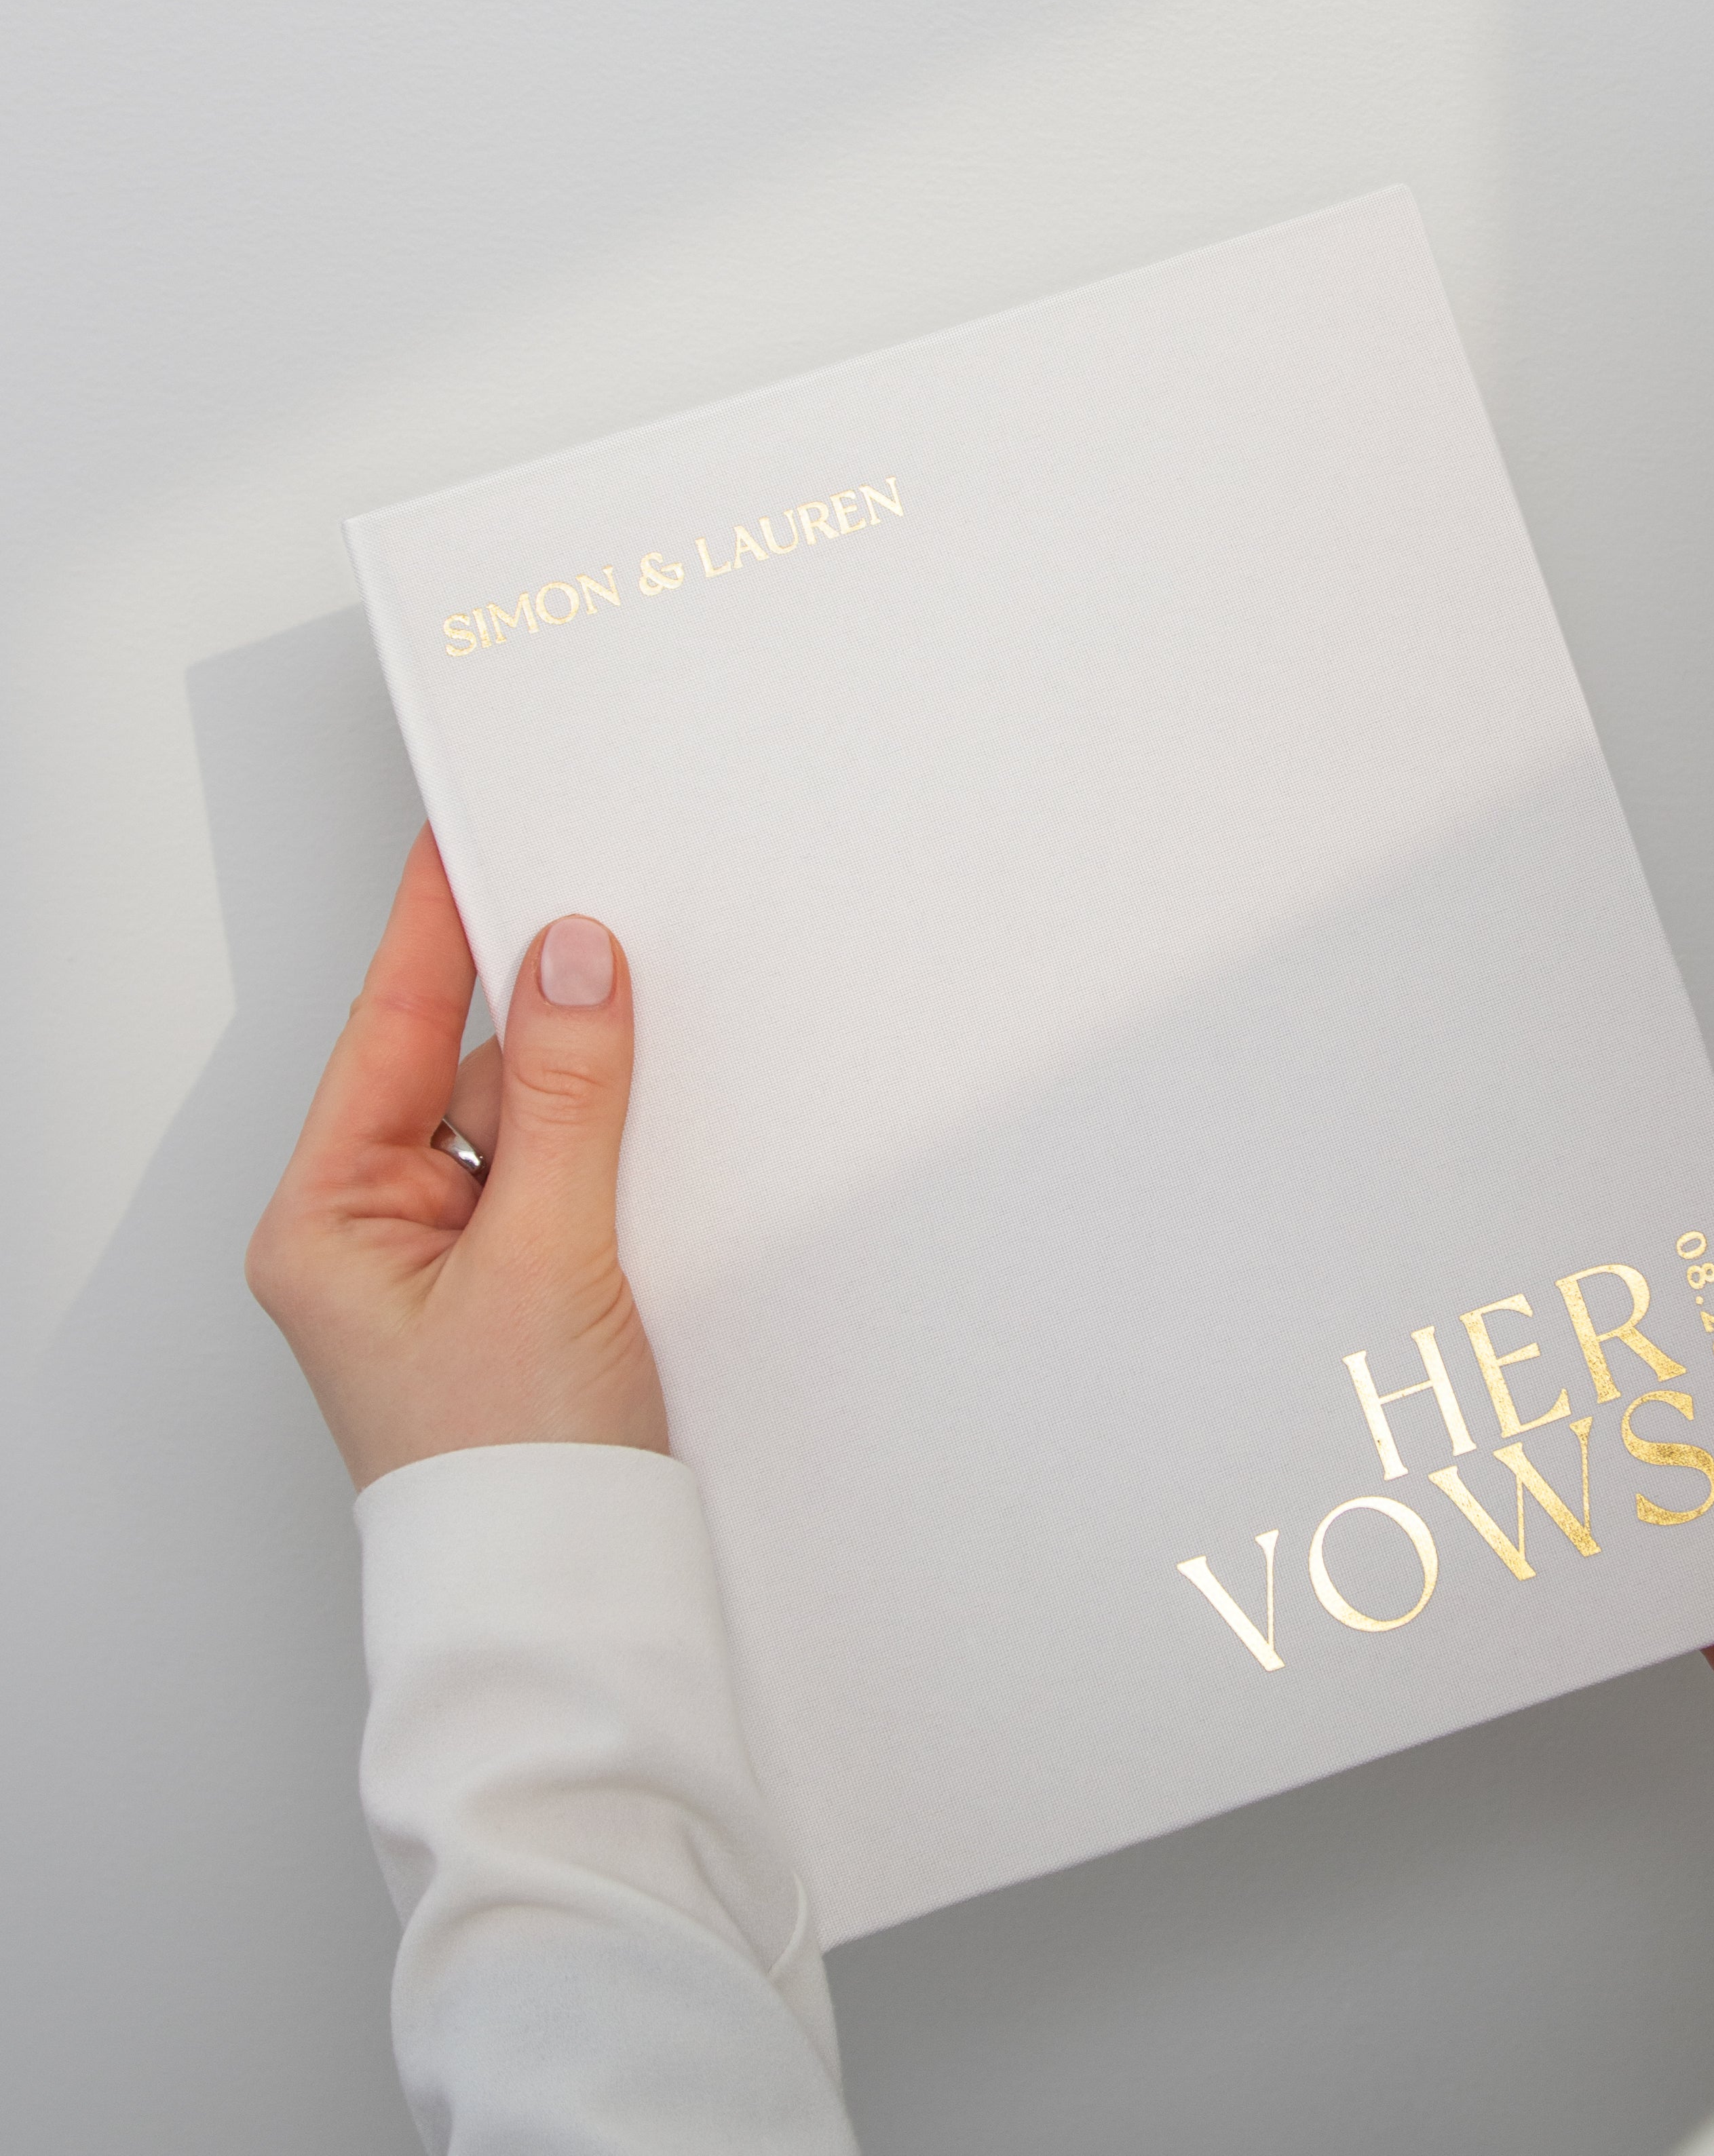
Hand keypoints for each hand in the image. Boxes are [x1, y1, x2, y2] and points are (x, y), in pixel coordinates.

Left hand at [248, 827, 666, 1488]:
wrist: (575, 1606)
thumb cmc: (512, 1474)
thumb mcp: (543, 1258)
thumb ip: (563, 1099)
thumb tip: (572, 964)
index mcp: (330, 1220)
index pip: (383, 1030)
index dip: (430, 927)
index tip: (462, 833)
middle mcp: (379, 1232)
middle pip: (460, 1069)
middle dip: (539, 1022)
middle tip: (609, 944)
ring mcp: (453, 1263)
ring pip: (526, 1123)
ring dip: (589, 1100)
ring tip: (646, 1095)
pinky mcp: (524, 1287)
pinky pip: (563, 1177)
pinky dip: (611, 1154)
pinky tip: (656, 1146)